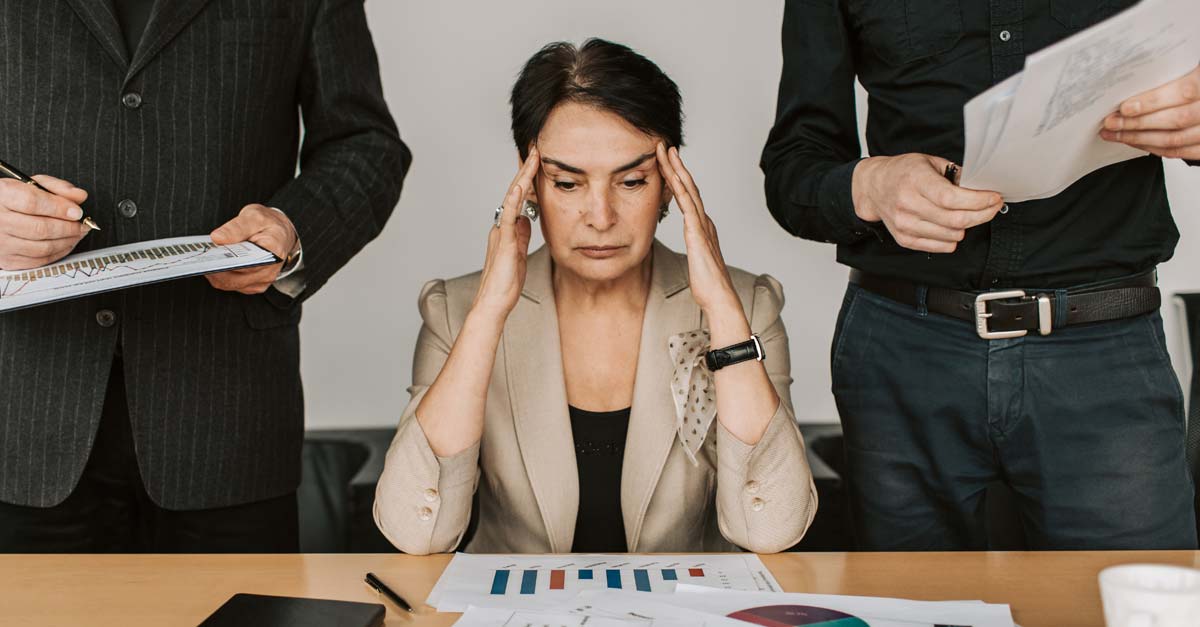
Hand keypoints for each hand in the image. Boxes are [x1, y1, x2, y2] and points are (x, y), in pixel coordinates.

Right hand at [0, 175, 89, 269]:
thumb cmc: (12, 199)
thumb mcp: (32, 184)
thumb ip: (57, 187)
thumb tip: (79, 196)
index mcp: (3, 196)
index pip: (32, 203)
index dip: (60, 208)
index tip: (77, 212)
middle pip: (40, 228)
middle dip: (69, 228)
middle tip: (83, 225)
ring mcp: (2, 243)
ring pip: (42, 247)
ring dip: (67, 241)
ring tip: (77, 233)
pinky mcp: (7, 259)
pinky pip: (39, 261)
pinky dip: (58, 253)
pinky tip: (66, 243)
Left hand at [206, 204, 297, 293]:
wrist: (280, 234)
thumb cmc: (267, 223)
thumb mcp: (254, 216)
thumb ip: (236, 227)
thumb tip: (217, 238)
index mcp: (273, 251)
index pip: (245, 263)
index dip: (225, 261)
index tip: (209, 254)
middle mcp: (270, 270)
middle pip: (234, 278)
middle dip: (215, 268)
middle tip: (202, 255)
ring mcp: (263, 280)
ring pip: (230, 284)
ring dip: (215, 272)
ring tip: (207, 257)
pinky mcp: (255, 286)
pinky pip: (232, 285)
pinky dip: (220, 276)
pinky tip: (216, 263)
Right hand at [470, 147, 537, 319]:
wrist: (494, 302)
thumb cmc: (506, 283)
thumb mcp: (519, 253)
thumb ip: (521, 235)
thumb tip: (526, 219)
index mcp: (507, 228)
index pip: (520, 198)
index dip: (529, 179)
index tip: (539, 161)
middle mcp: (502, 225)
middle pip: (516, 191)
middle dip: (527, 169)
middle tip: (537, 148)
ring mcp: (502, 231)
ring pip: (512, 198)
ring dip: (523, 176)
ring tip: (532, 157)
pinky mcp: (504, 241)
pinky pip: (508, 216)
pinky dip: (514, 200)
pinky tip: (521, 186)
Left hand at [656, 143, 744, 329]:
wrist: (719, 297)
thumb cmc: (707, 284)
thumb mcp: (697, 261)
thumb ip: (696, 248)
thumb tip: (695, 244)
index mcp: (702, 227)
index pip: (688, 196)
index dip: (677, 177)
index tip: (667, 161)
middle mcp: (704, 222)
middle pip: (689, 187)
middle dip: (676, 165)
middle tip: (665, 146)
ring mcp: (702, 227)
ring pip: (689, 191)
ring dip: (678, 170)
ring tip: (667, 153)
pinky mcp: (698, 235)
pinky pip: (688, 207)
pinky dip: (681, 190)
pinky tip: (673, 178)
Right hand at [851, 154, 1003, 253]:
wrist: (874, 187)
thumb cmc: (903, 172)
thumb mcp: (929, 162)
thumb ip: (954, 174)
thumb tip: (981, 186)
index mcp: (915, 180)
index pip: (951, 199)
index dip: (978, 201)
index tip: (994, 198)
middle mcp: (908, 204)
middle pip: (955, 220)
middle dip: (982, 214)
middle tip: (993, 207)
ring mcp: (905, 225)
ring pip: (952, 236)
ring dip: (968, 226)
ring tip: (969, 214)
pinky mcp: (905, 239)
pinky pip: (941, 247)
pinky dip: (954, 238)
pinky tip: (953, 225)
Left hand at [1101, 64, 1199, 159]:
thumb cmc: (1192, 83)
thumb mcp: (1186, 69)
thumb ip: (1168, 73)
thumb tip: (1133, 81)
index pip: (1184, 92)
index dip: (1154, 101)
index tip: (1126, 107)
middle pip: (1176, 120)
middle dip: (1138, 123)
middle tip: (1111, 122)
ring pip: (1174, 140)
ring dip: (1138, 138)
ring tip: (1114, 133)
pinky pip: (1177, 152)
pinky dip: (1151, 148)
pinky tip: (1132, 141)